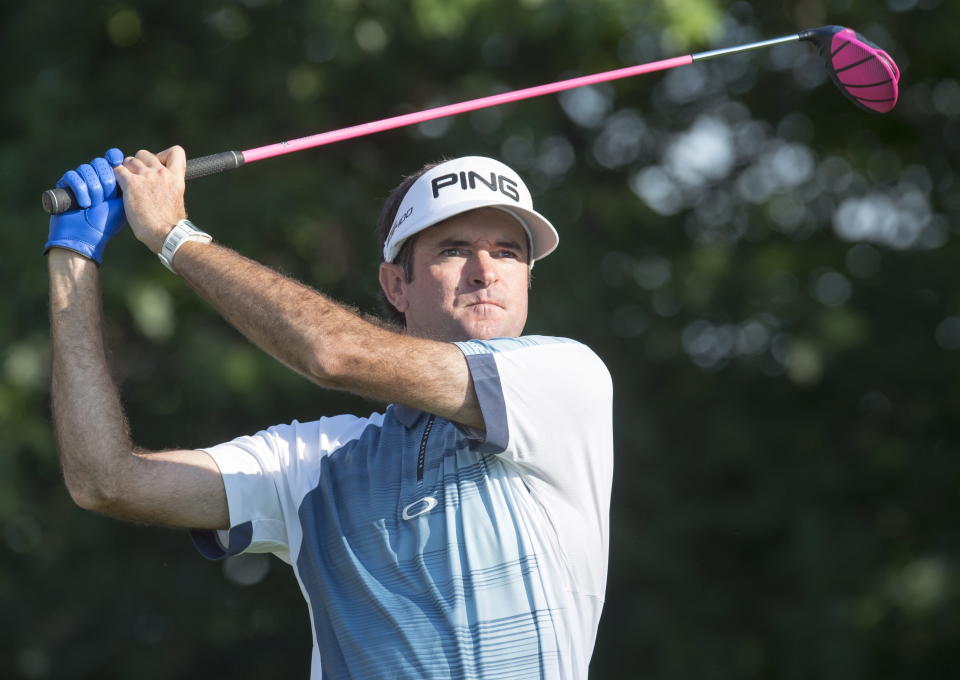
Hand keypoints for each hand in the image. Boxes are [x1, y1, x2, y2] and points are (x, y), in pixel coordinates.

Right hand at [45, 148, 125, 264]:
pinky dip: (80, 189)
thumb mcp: (122, 204)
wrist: (85, 237)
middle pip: (99, 162)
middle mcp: (94, 178)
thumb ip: (128, 186)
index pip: (111, 158)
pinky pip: (72, 176)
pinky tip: (84, 203)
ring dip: (93, 188)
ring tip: (94, 205)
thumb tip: (131, 168)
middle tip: (106, 197)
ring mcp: (79, 181)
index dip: (113, 157)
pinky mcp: (64, 185)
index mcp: (110, 180)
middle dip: (105, 179)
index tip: (116, 161)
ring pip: (86, 168)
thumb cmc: (105, 224)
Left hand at [114, 147, 187, 253]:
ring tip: (123, 184)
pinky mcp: (131, 183)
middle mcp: (162, 173)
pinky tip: (116, 187)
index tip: (157, 165)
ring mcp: (146, 177)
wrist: (166, 234)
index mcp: (176, 178)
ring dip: (124, 170)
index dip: (163, 155)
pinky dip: (114, 176)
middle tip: (134, 177)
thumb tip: (163, 192)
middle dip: (137, 163)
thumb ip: (169, 189)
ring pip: (129, 160)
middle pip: (144, 154)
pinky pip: (117, 170)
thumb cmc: (171, 225)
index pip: (176, 152)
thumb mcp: (176, 201)